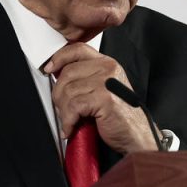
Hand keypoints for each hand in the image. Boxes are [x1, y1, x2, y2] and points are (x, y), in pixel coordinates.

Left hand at [41, 42, 155, 155]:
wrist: (137, 136)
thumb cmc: (120, 117)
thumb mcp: (103, 90)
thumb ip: (86, 79)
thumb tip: (58, 76)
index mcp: (107, 64)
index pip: (77, 50)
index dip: (59, 58)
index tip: (49, 68)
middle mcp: (108, 69)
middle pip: (67, 73)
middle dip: (59, 95)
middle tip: (63, 109)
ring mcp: (106, 82)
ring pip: (68, 91)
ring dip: (63, 111)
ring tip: (69, 121)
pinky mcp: (104, 98)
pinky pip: (74, 106)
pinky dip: (68, 121)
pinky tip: (72, 127)